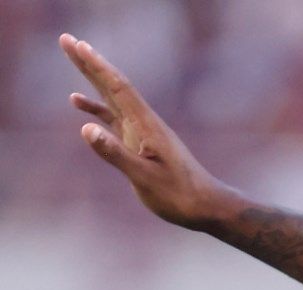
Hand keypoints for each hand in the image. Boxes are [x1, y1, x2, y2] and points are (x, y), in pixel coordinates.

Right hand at [60, 32, 239, 228]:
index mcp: (147, 126)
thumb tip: (86, 128)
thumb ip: (115, 153)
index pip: (118, 88)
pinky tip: (78, 103)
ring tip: (74, 57)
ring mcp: (143, 132)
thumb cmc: (179, 195)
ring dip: (92, 78)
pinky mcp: (141, 143)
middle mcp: (145, 123)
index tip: (78, 45)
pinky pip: (115, 119)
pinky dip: (96, 108)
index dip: (97, 66)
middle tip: (67, 39)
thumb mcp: (144, 177)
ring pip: (113, 98)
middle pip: (113, 85)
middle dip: (90, 62)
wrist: (206, 206)